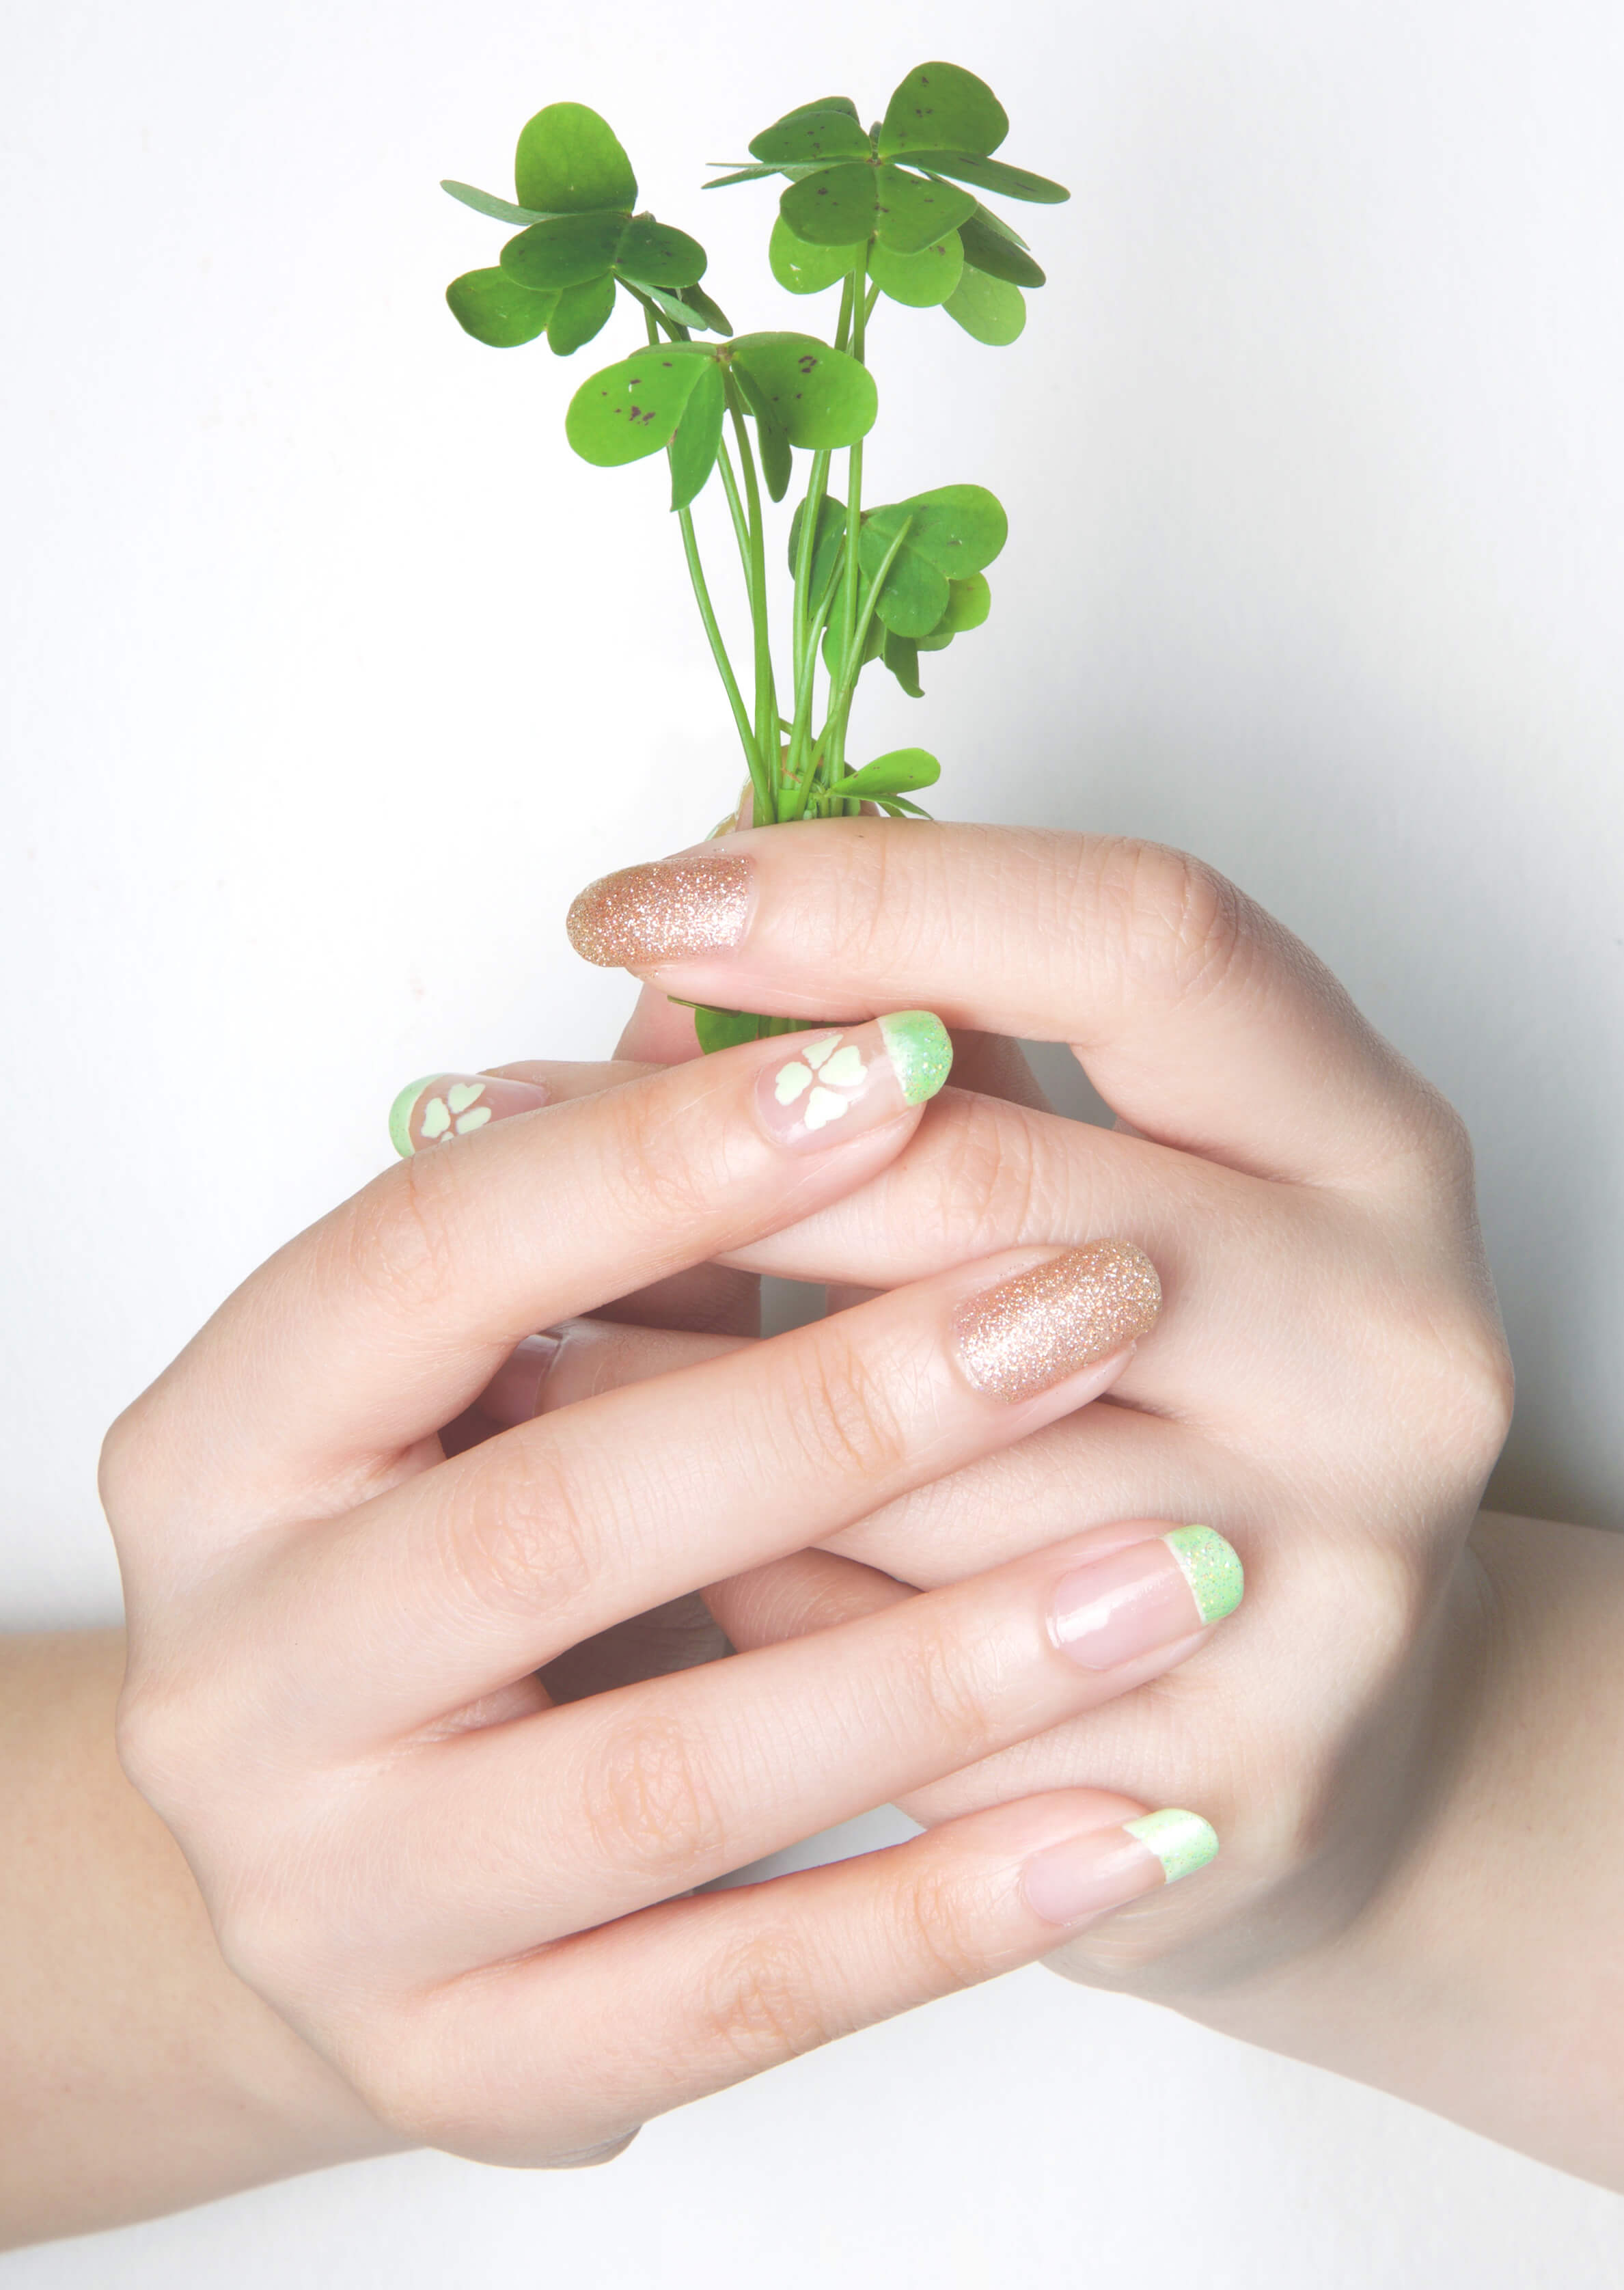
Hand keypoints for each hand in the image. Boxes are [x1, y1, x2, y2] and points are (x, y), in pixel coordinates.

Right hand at [102, 1011, 1239, 2165]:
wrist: (354, 1861)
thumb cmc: (451, 1551)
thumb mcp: (484, 1366)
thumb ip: (622, 1194)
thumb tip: (807, 973)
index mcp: (220, 1450)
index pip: (424, 1261)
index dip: (661, 1156)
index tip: (896, 1057)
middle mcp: (236, 1678)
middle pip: (548, 1518)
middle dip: (841, 1400)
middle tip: (1100, 1300)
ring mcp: (334, 1900)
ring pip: (661, 1781)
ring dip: (941, 1668)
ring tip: (1174, 1567)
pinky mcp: (465, 2080)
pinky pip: (730, 2004)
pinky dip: (946, 1915)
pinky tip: (1134, 1831)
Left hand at [559, 823, 1512, 2006]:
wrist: (1309, 1716)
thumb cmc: (1168, 1402)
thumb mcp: (1098, 1186)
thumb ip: (925, 1044)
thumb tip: (693, 875)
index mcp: (1371, 1147)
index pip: (1141, 938)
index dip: (878, 890)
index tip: (642, 901)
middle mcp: (1394, 1344)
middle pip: (994, 1194)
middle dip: (705, 1160)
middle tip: (484, 1118)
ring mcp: (1338, 1575)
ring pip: (914, 1456)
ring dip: (660, 1392)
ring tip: (506, 1352)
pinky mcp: (1239, 1778)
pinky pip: (898, 1676)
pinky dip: (754, 1603)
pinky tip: (657, 1563)